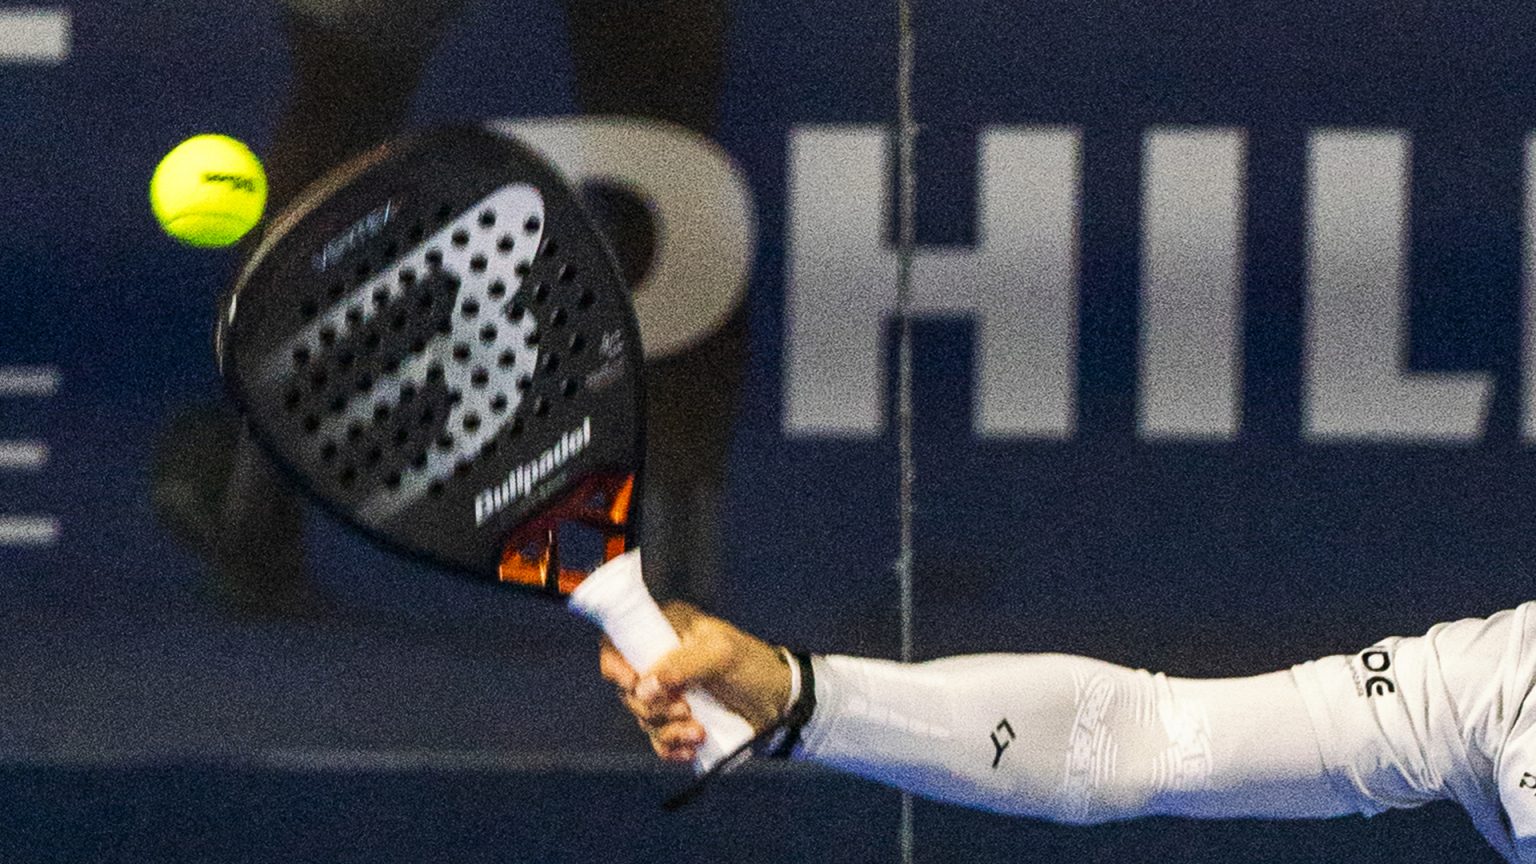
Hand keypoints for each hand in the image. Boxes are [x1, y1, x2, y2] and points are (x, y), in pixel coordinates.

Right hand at [599, 602, 790, 762]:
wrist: (781, 701)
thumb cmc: (754, 666)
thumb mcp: (721, 655)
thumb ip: (681, 666)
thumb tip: (641, 688)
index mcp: (666, 630)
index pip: (618, 641)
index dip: (615, 664)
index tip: (632, 683)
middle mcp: (661, 659)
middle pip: (628, 689)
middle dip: (654, 706)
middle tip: (685, 709)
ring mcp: (668, 691)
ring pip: (645, 717)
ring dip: (668, 730)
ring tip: (699, 731)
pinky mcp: (678, 719)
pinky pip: (658, 739)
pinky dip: (671, 748)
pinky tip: (691, 749)